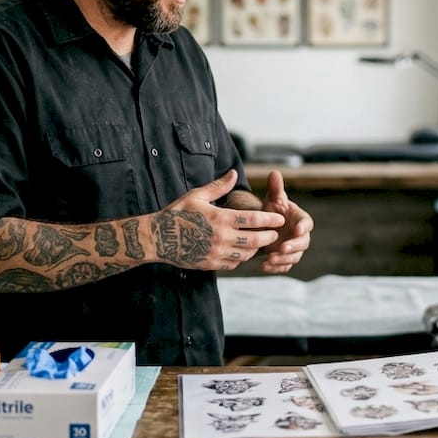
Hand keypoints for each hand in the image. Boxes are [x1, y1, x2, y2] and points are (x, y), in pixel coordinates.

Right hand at [157, 170, 284, 270]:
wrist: (158, 238)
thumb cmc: (178, 213)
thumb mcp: (197, 195)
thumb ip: (219, 186)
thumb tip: (234, 173)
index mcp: (220, 218)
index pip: (253, 219)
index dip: (270, 219)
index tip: (280, 219)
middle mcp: (221, 237)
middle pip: (255, 239)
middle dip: (269, 237)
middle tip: (275, 234)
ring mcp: (216, 252)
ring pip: (246, 254)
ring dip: (256, 248)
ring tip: (259, 242)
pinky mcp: (211, 264)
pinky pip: (233, 263)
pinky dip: (240, 258)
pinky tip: (241, 251)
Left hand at [257, 170, 312, 273]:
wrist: (264, 225)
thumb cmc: (272, 210)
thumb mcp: (272, 199)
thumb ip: (275, 188)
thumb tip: (274, 173)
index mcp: (300, 219)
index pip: (307, 224)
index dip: (303, 227)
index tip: (296, 230)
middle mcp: (299, 236)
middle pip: (303, 243)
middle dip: (293, 246)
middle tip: (282, 248)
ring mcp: (292, 249)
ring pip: (293, 257)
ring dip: (283, 259)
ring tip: (270, 259)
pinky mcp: (284, 259)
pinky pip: (284, 266)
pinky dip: (275, 268)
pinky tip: (263, 267)